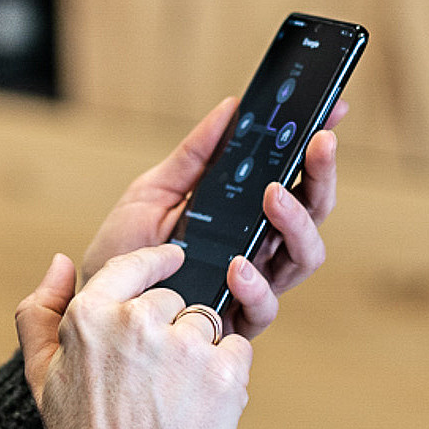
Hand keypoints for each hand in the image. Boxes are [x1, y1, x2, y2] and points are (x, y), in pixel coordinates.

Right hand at [17, 245, 253, 428]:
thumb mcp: (40, 370)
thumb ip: (41, 308)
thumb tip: (62, 261)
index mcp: (90, 315)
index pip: (133, 265)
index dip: (158, 259)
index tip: (175, 257)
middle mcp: (137, 322)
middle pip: (173, 299)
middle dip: (168, 327)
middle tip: (152, 373)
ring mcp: (183, 347)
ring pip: (206, 323)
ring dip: (198, 349)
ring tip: (174, 391)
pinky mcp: (223, 374)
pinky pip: (236, 350)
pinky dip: (225, 370)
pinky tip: (198, 400)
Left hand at [81, 97, 347, 339]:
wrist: (97, 297)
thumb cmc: (126, 248)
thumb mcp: (154, 191)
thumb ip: (194, 156)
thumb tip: (230, 108)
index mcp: (245, 214)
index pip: (294, 179)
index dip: (317, 149)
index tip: (331, 112)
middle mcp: (258, 247)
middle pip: (313, 213)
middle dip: (321, 175)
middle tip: (315, 144)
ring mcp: (252, 284)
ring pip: (304, 256)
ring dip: (297, 223)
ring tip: (274, 197)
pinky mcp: (234, 320)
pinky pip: (265, 306)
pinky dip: (256, 285)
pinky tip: (239, 265)